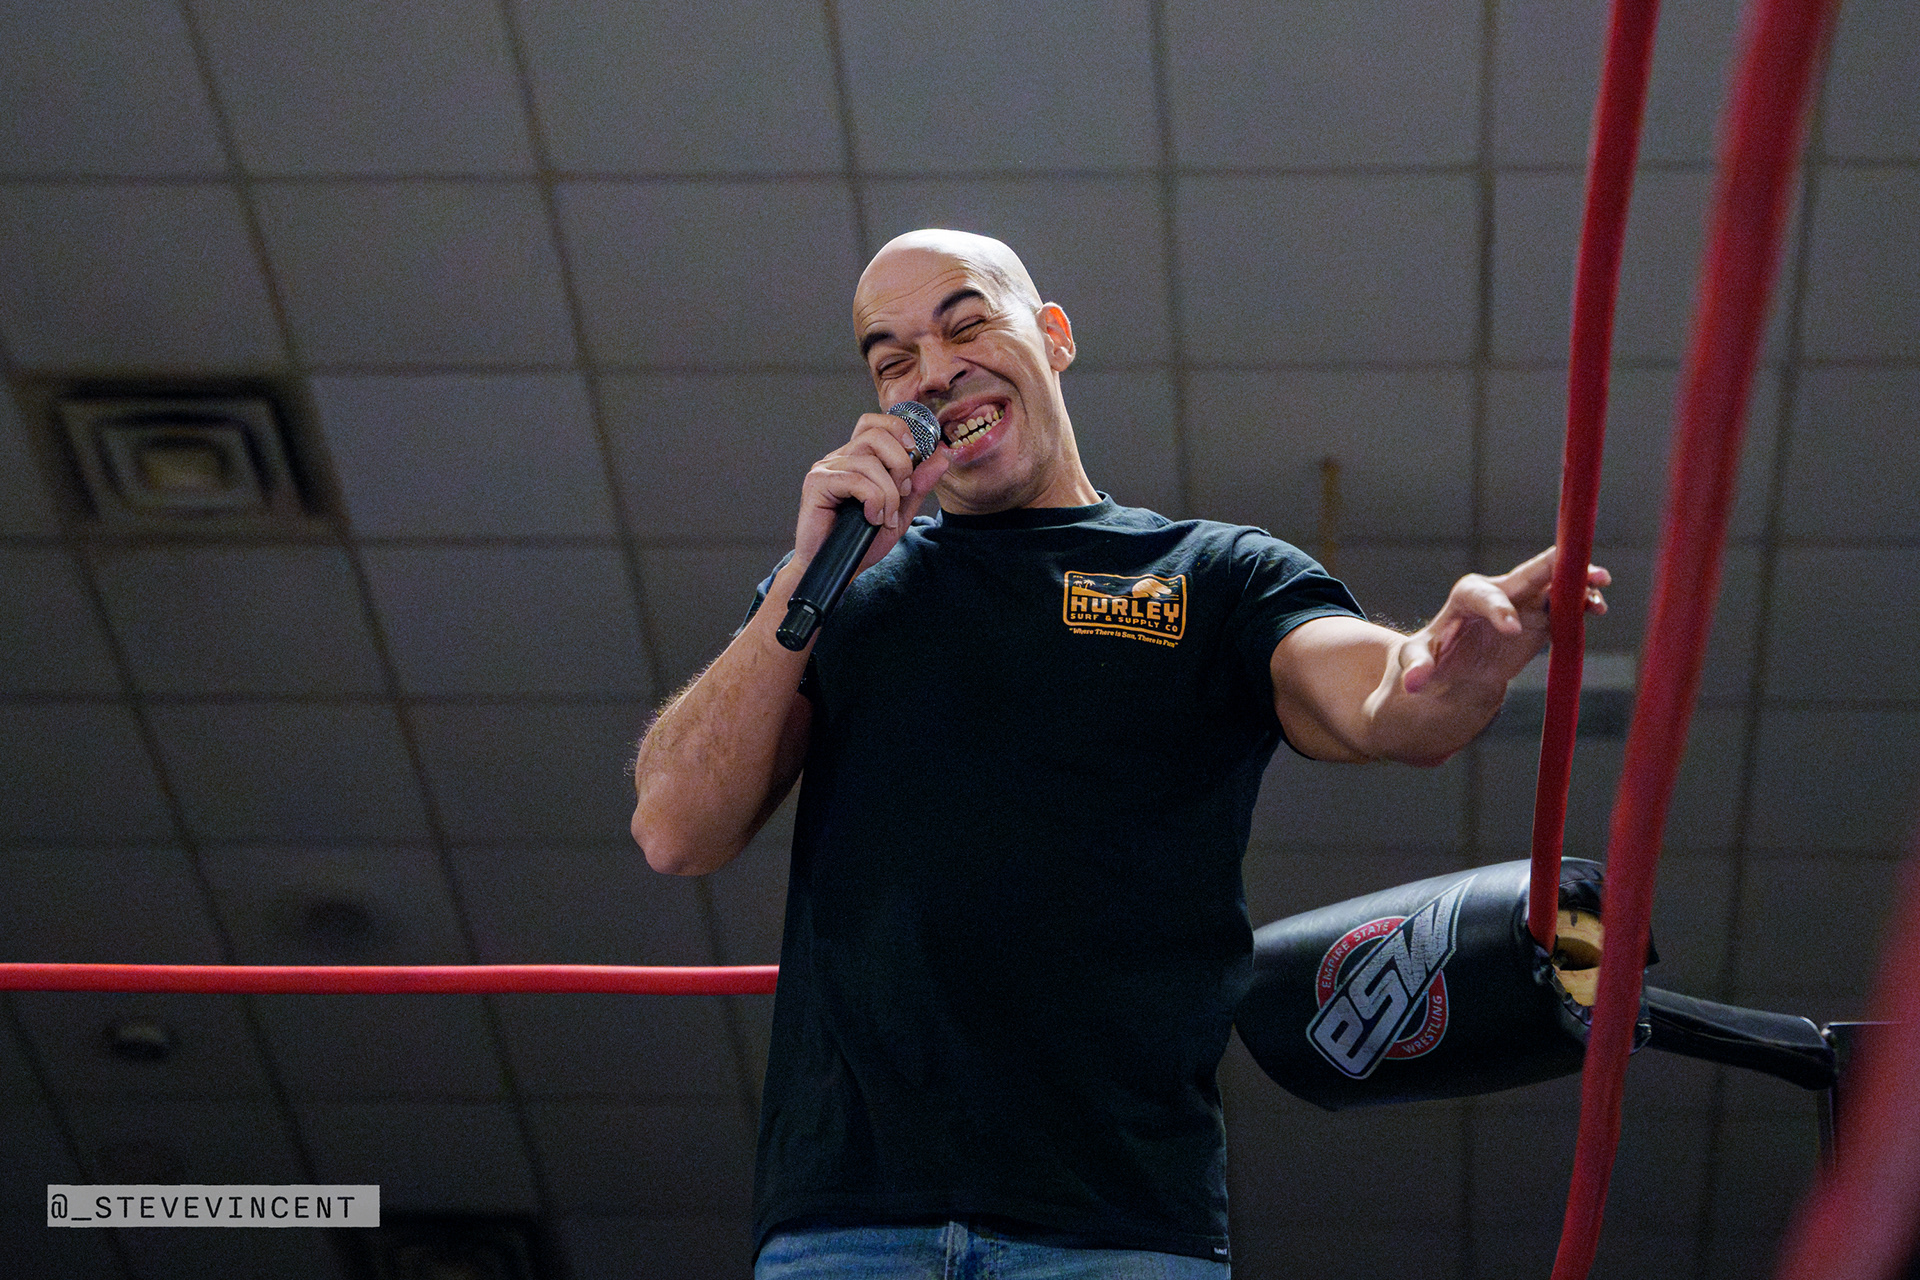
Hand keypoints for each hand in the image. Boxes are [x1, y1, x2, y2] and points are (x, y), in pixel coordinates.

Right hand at [793, 411, 952, 575]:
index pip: (878, 423)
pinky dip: (873, 500)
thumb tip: (940, 457)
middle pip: (877, 434)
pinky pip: (856, 479)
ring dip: (888, 493)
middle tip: (903, 493)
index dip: (901, 431)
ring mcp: (827, 468)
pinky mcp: (817, 483)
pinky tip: (870, 519)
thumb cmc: (863, 543)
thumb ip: (919, 485)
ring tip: (885, 517)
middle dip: (901, 464)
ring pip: (870, 461)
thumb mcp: (901, 513)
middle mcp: (841, 457)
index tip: (916, 456)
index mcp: (859, 458)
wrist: (838, 569)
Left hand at [1399, 547, 1609, 696]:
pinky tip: (1597, 609)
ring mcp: (1523, 603)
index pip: (1485, 596)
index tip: (1512, 630)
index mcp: (1467, 596)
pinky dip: (1581, 606)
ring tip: (1600, 594)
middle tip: (1587, 572)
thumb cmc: (1429, 657)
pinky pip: (1564, 609)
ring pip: (1555, 586)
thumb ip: (1415, 668)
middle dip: (1557, 568)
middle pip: (1529, 572)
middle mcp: (1499, 592)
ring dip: (1578, 586)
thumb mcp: (1414, 661)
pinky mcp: (1539, 620)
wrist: (1453, 668)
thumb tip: (1413, 684)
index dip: (1499, 610)